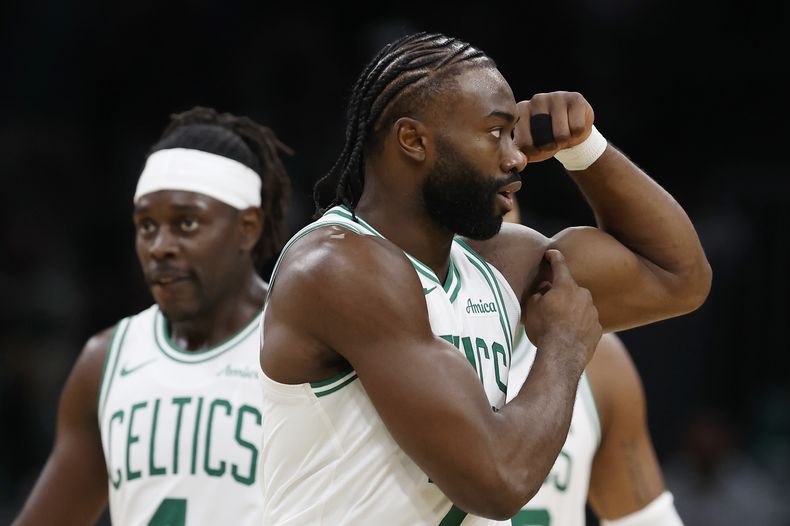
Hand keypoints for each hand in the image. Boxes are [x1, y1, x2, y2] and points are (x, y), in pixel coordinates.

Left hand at [514, 92, 594, 162]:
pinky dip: (577, 133)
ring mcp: (556, 96)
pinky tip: (573, 125)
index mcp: (521, 110)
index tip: (538, 146)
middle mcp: (536, 99)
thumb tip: (510, 165)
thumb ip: (517, 155)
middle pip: (544, 138)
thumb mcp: (529, 148)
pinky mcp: (575, 98)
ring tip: (563, 133)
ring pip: (562, 134)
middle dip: (550, 146)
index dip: (535, 151)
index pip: (525, 143)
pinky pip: (577, 127)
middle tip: (552, 140)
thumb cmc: (546, 140)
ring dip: (565, 140)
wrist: (570, 131)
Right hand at [523, 249, 601, 367]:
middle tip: (549, 305)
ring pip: (580, 306)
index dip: (554, 257)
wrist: (562, 354)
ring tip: (558, 325)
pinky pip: (586, 322)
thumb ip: (538, 294)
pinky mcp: (597, 328)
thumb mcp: (532, 308)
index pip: (559, 265)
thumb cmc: (544, 328)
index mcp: (565, 286)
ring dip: (571, 310)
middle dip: (561, 294)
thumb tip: (544, 290)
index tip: (551, 253)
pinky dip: (579, 325)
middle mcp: (583, 295)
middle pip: (571, 289)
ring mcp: (592, 312)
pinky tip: (569, 335)